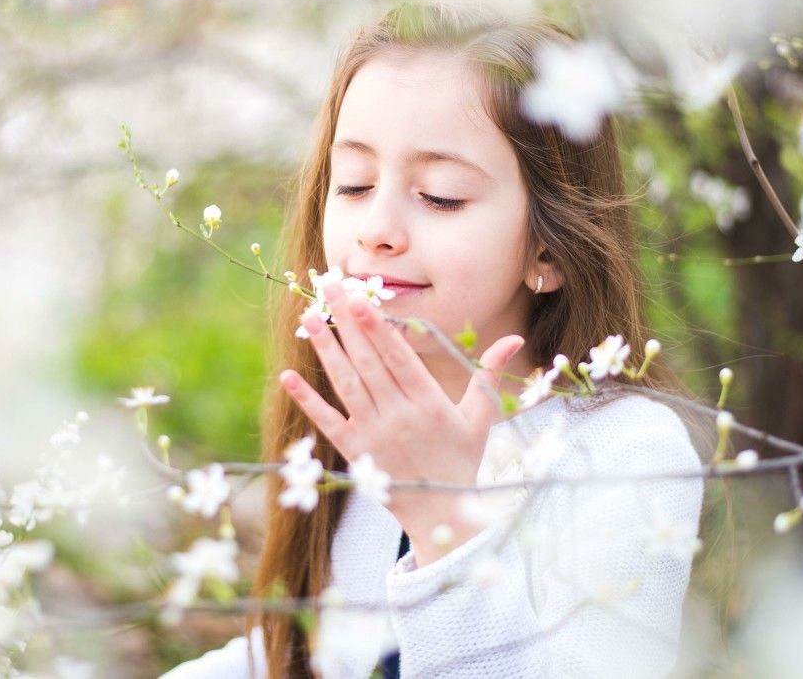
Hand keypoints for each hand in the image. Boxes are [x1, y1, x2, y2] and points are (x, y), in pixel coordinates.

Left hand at [278, 280, 525, 565]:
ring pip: (346, 384)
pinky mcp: (355, 452)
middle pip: (368, 362)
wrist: (442, 513)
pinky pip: (328, 422)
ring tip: (308, 318)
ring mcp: (374, 434)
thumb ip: (488, 375)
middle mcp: (399, 415)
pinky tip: (288, 376)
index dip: (379, 329)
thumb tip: (515, 339)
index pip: (399, 358)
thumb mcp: (481, 417)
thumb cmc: (462, 460)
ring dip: (326, 350)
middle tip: (329, 289)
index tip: (362, 301)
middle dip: (348, 323)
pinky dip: (307, 400)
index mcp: (430, 403)